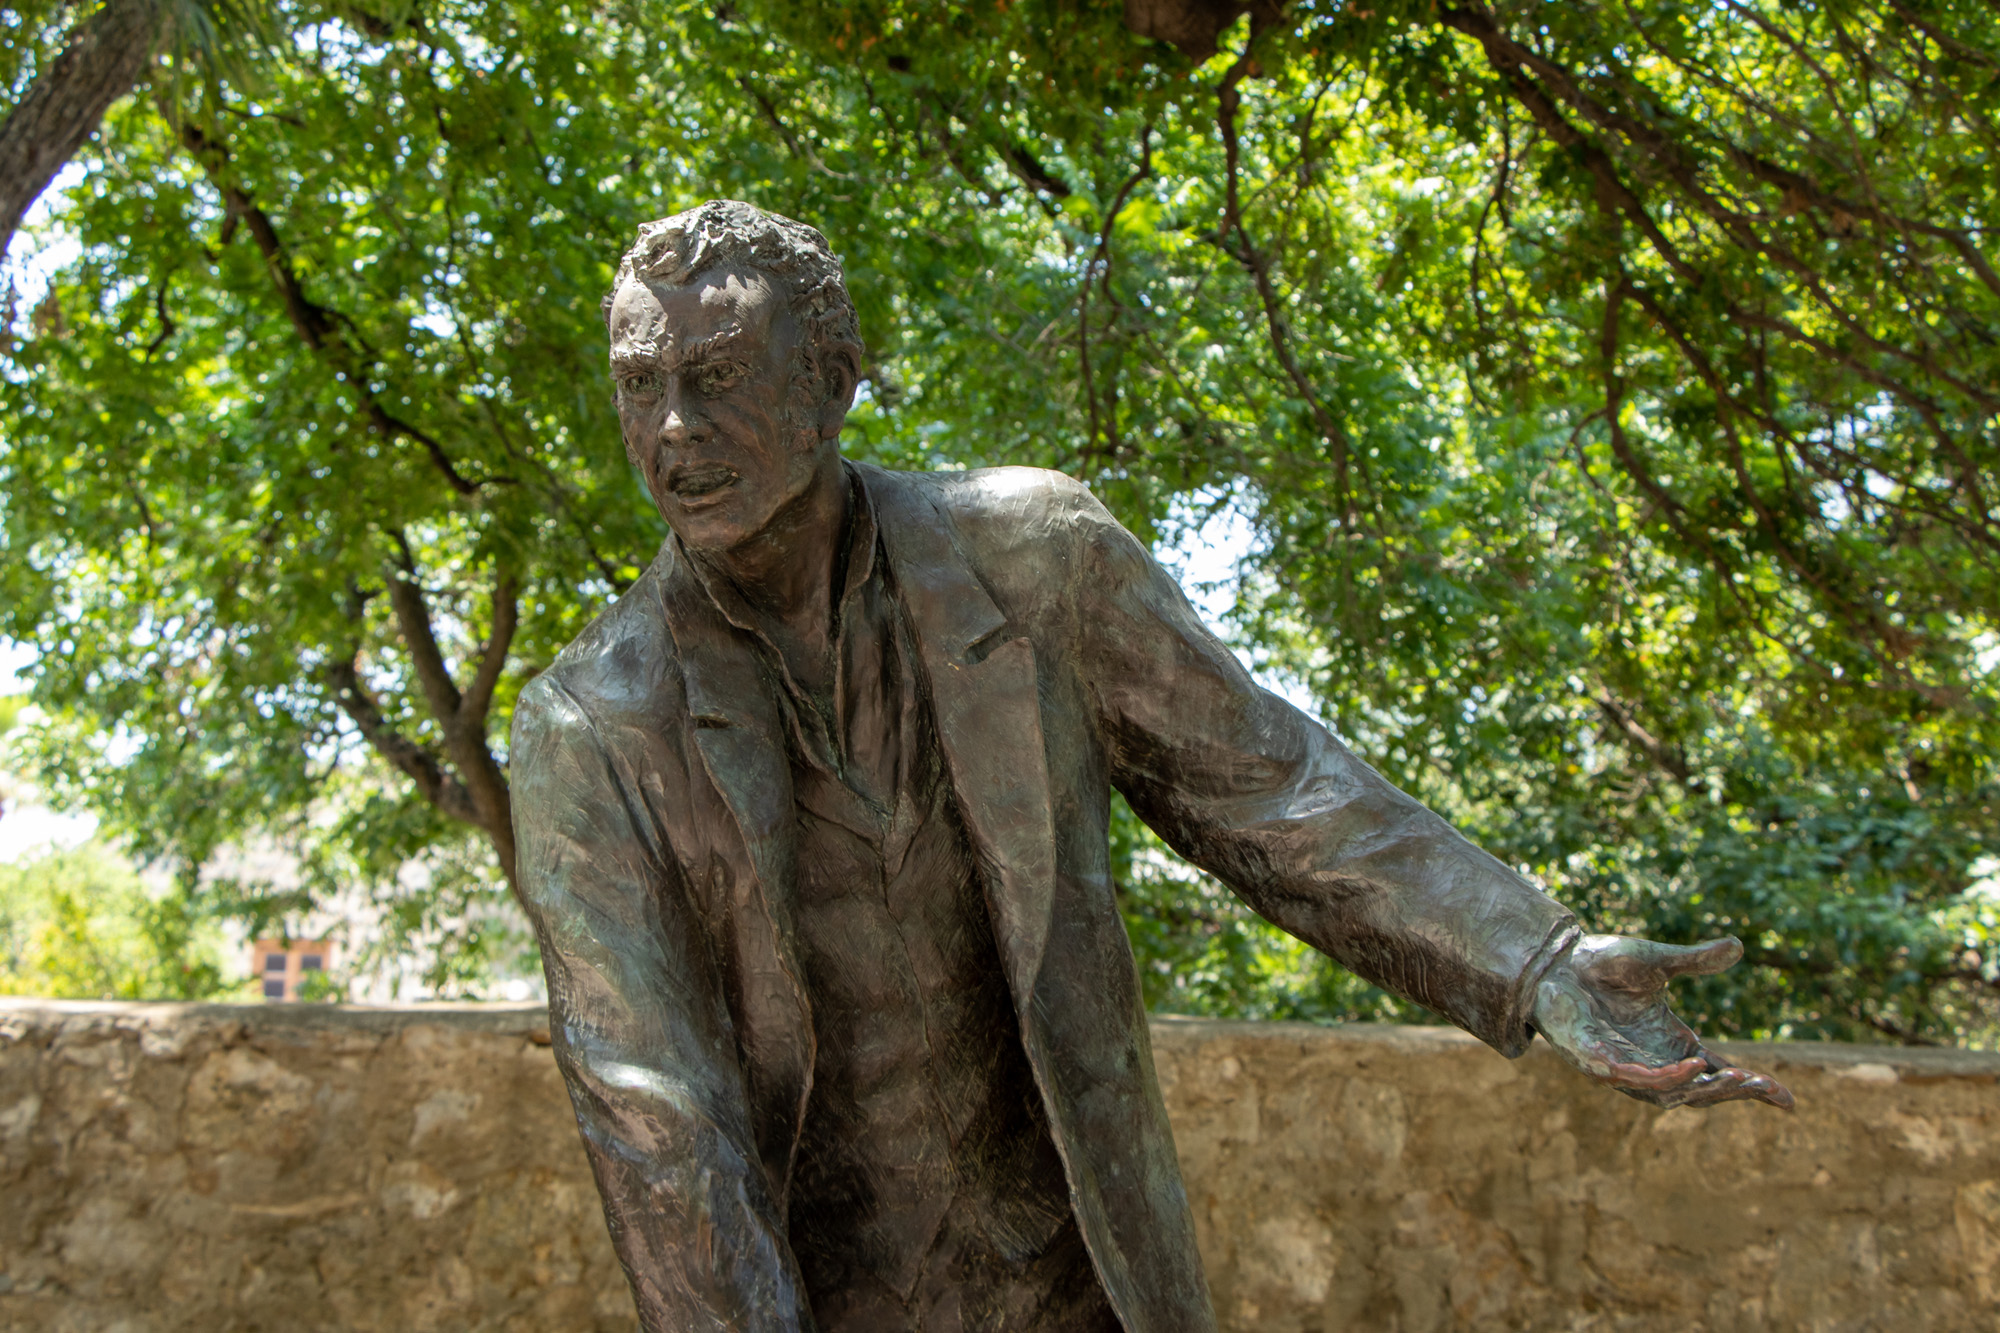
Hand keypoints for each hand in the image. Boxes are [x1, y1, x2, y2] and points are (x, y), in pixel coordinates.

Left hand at [1531, 934, 1792, 1109]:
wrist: (1553, 960)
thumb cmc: (1601, 964)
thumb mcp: (1656, 962)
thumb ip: (1696, 961)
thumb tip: (1737, 946)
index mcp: (1670, 1043)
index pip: (1716, 1074)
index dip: (1752, 1088)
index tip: (1789, 1101)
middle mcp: (1650, 1061)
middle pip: (1700, 1091)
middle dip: (1733, 1091)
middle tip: (1763, 1084)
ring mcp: (1623, 1066)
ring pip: (1670, 1094)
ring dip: (1703, 1088)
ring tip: (1736, 1077)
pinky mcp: (1595, 1062)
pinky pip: (1633, 1079)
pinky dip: (1662, 1078)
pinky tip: (1688, 1068)